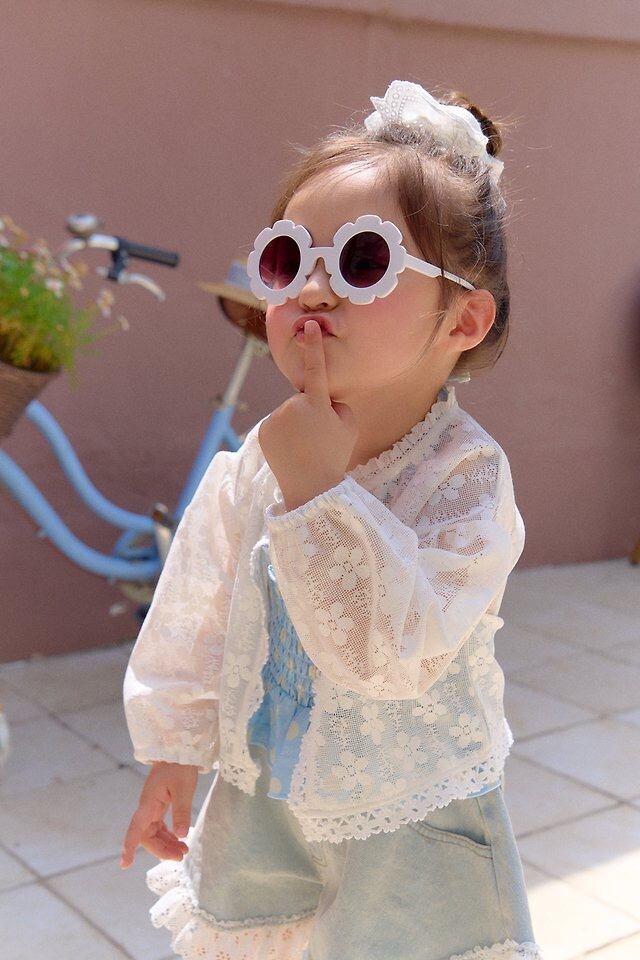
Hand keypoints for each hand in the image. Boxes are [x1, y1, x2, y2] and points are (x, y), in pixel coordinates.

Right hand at [120, 761, 197, 868]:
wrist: (178, 749)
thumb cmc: (179, 766)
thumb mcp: (183, 789)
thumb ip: (181, 812)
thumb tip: (181, 836)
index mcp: (148, 803)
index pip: (136, 829)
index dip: (129, 847)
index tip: (125, 865)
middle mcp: (147, 807)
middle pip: (147, 836)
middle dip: (161, 849)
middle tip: (181, 857)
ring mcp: (152, 805)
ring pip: (154, 832)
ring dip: (166, 844)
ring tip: (183, 852)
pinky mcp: (159, 803)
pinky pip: (159, 825)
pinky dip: (168, 835)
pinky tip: (179, 839)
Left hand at [259, 319, 357, 510]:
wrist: (310, 486)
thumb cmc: (333, 455)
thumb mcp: (348, 426)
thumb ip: (336, 403)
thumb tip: (321, 398)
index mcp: (317, 404)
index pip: (316, 369)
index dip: (314, 346)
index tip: (310, 325)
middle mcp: (292, 406)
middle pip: (304, 399)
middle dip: (312, 411)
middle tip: (319, 437)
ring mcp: (275, 418)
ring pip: (290, 412)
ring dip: (298, 424)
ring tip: (306, 446)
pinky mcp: (264, 430)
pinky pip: (278, 423)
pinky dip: (284, 433)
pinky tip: (291, 449)